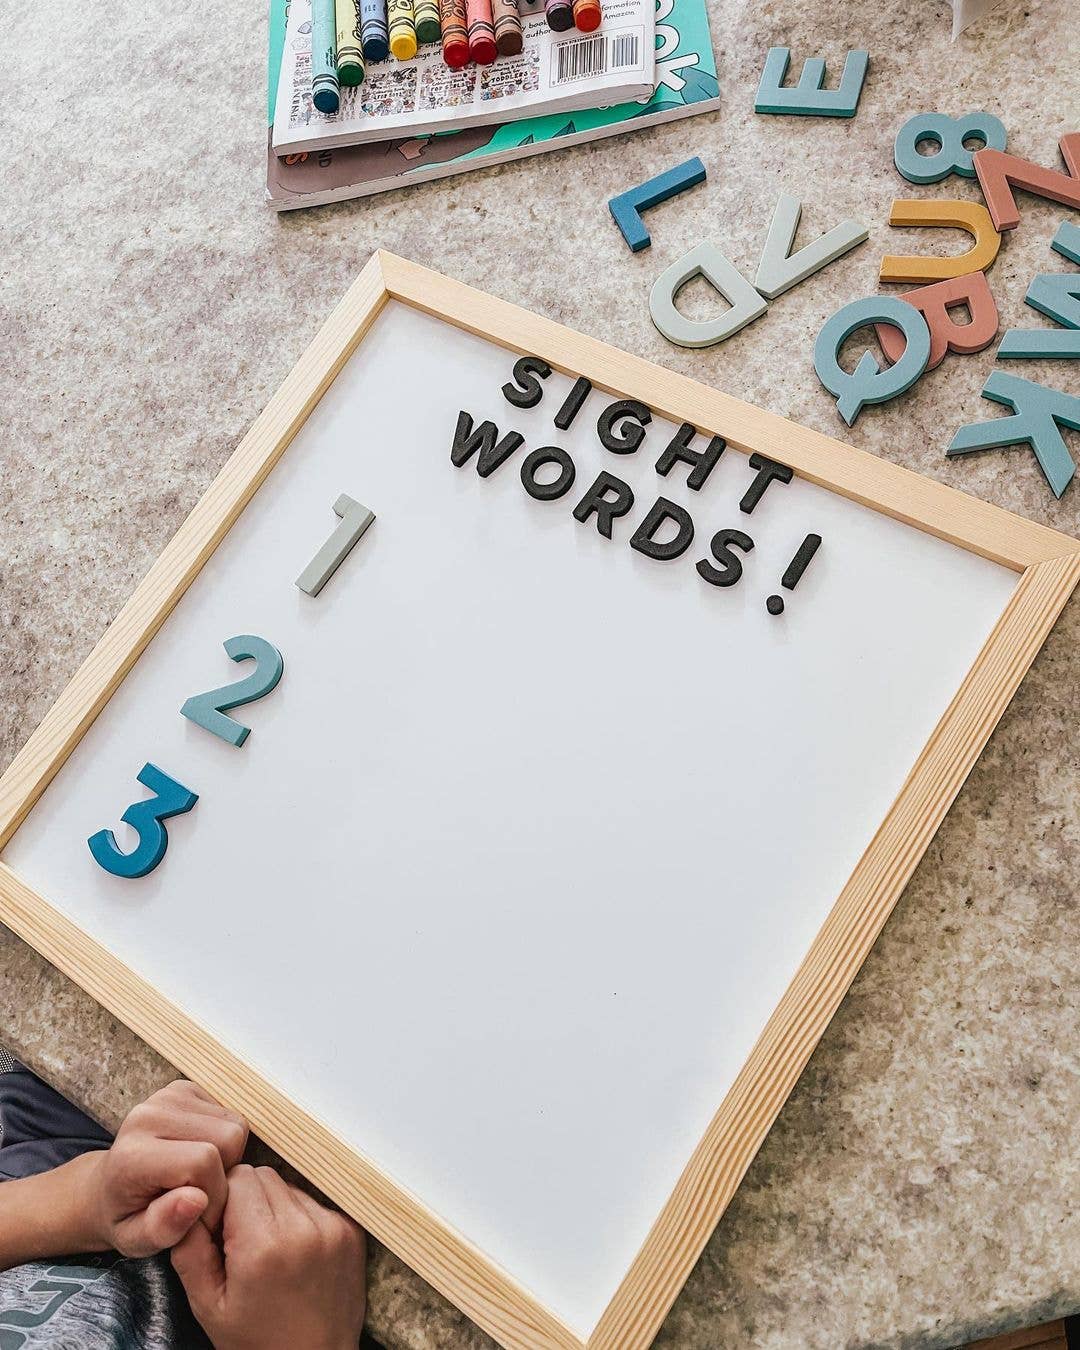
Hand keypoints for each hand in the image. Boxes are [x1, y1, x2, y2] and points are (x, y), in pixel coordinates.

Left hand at [76, 1079, 248, 1256]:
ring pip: (235, 1123)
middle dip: (224, 1173)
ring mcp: (167, 1096)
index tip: (201, 1215)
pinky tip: (198, 1153)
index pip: (203, 1161)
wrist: (106, 1188)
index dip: (214, 1194)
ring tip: (198, 1175)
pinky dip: (223, 1139)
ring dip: (227, 1156)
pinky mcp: (183, 1089)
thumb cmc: (124, 1218)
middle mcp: (148, 1115)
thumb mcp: (136, 1241)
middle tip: (200, 1194)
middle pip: (227, 1137)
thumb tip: (197, 1200)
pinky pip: (229, 1113)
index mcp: (133, 1154)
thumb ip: (163, 1227)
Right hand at [171, 1164, 365, 1349]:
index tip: (220, 1229)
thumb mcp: (207, 1305)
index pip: (238, 1177)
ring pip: (290, 1185)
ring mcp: (333, 1227)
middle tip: (242, 1242)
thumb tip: (189, 1201)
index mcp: (263, 1245)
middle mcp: (303, 1229)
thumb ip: (190, 1250)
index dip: (222, 1199)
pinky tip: (294, 1252)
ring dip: (275, 1207)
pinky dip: (300, 1217)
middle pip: (265, 1175)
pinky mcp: (351, 1230)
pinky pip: (316, 1202)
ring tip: (270, 1250)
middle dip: (247, 1200)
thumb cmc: (257, 1343)